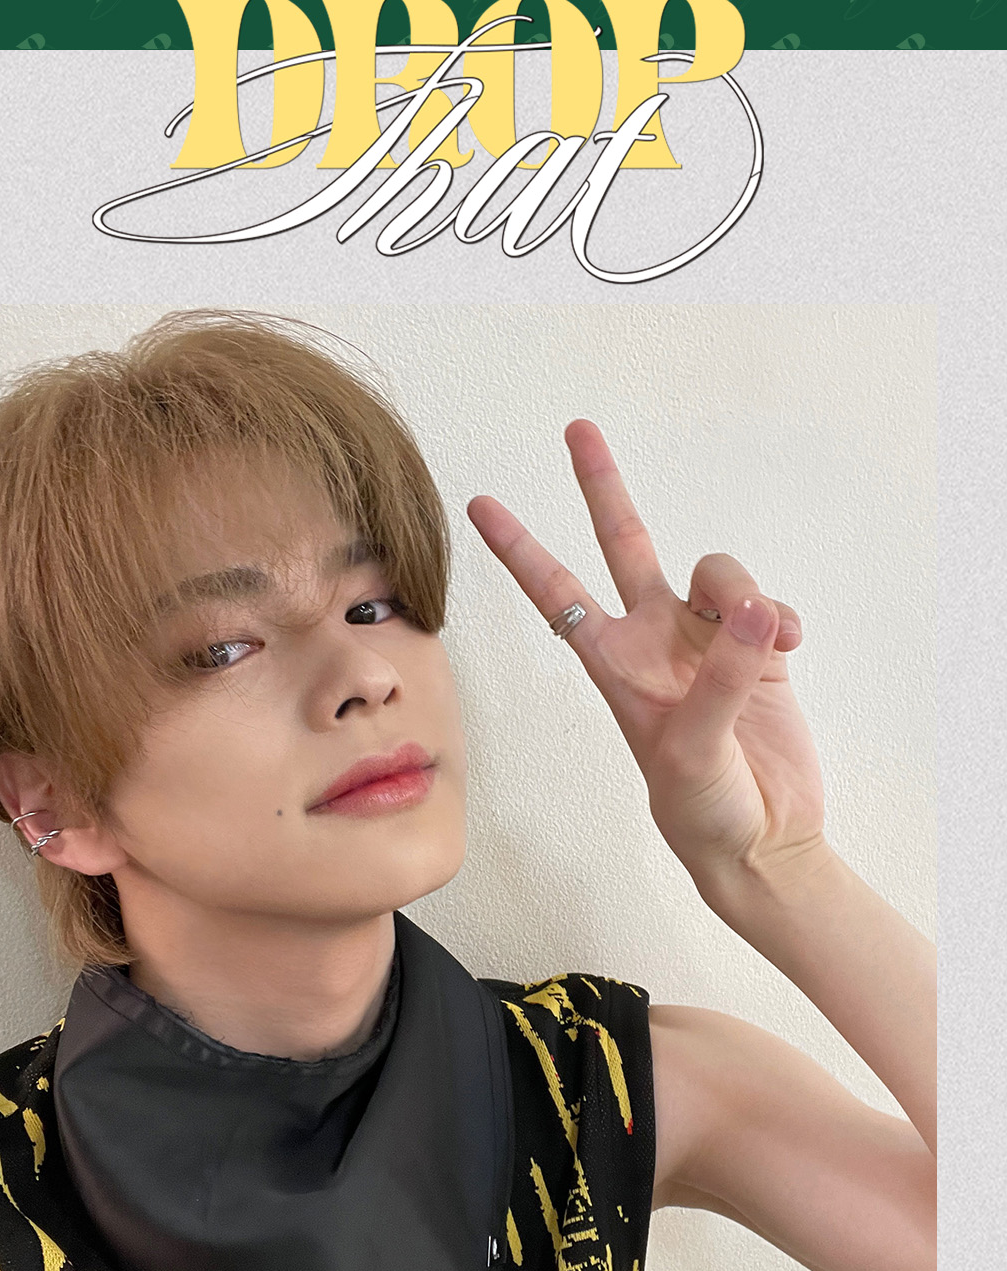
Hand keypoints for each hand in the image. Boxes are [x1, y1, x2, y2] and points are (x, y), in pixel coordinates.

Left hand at [467, 421, 829, 901]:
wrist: (764, 841)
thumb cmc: (704, 812)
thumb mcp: (692, 753)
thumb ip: (718, 676)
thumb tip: (751, 607)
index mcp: (615, 666)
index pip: (557, 595)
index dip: (521, 550)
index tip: (480, 505)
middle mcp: (655, 642)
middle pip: (625, 545)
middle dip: (602, 488)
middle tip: (576, 429)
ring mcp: (707, 642)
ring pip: (716, 573)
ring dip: (742, 593)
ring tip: (768, 639)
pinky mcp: (759, 651)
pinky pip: (767, 605)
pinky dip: (781, 618)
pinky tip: (789, 647)